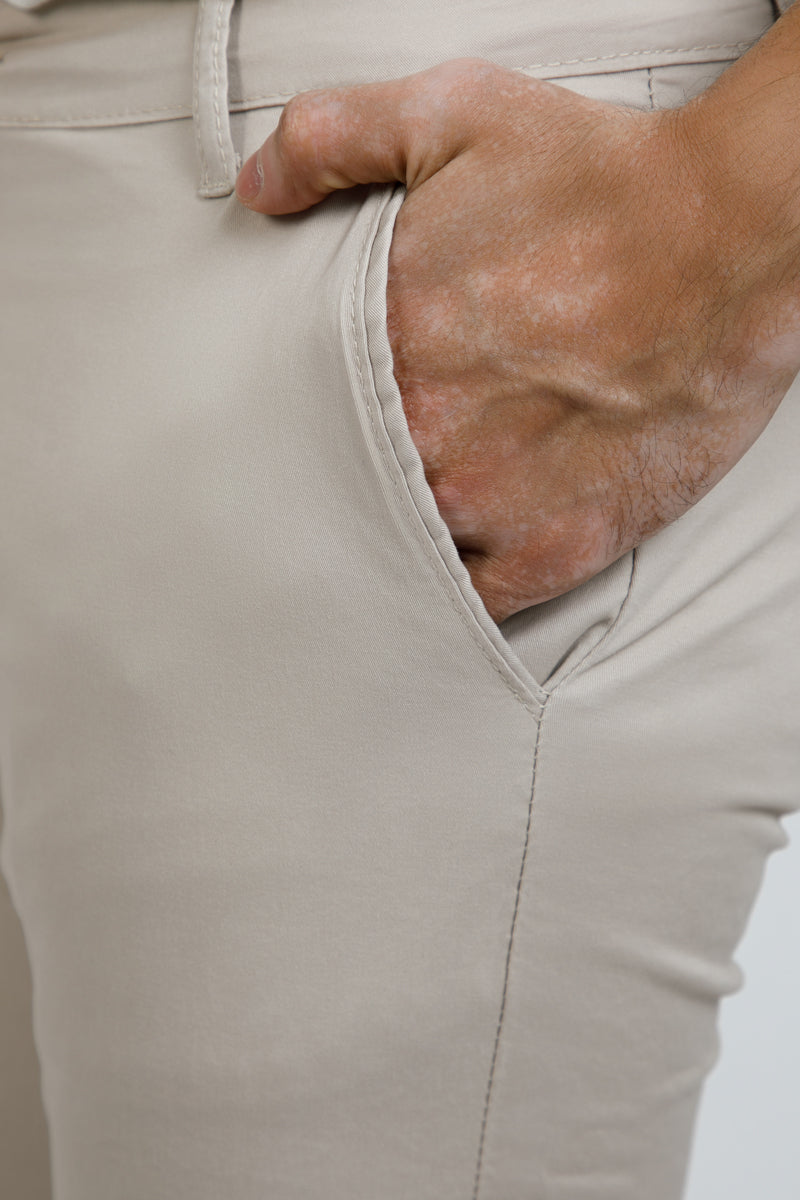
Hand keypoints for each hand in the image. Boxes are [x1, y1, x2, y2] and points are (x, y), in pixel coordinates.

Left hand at [235, 55, 799, 622]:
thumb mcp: (452, 116)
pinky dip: (454, 594)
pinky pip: (475, 605)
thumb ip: (330, 140)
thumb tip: (258, 190)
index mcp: (383, 342)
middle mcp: (423, 435)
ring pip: (401, 548)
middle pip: (344, 482)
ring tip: (398, 524)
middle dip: (341, 479)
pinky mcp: (552, 549)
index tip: (304, 417)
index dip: (299, 414)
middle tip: (350, 474)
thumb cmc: (605, 182)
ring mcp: (486, 503)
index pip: (299, 404)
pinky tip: (448, 574)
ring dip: (392, 539)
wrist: (732, 242)